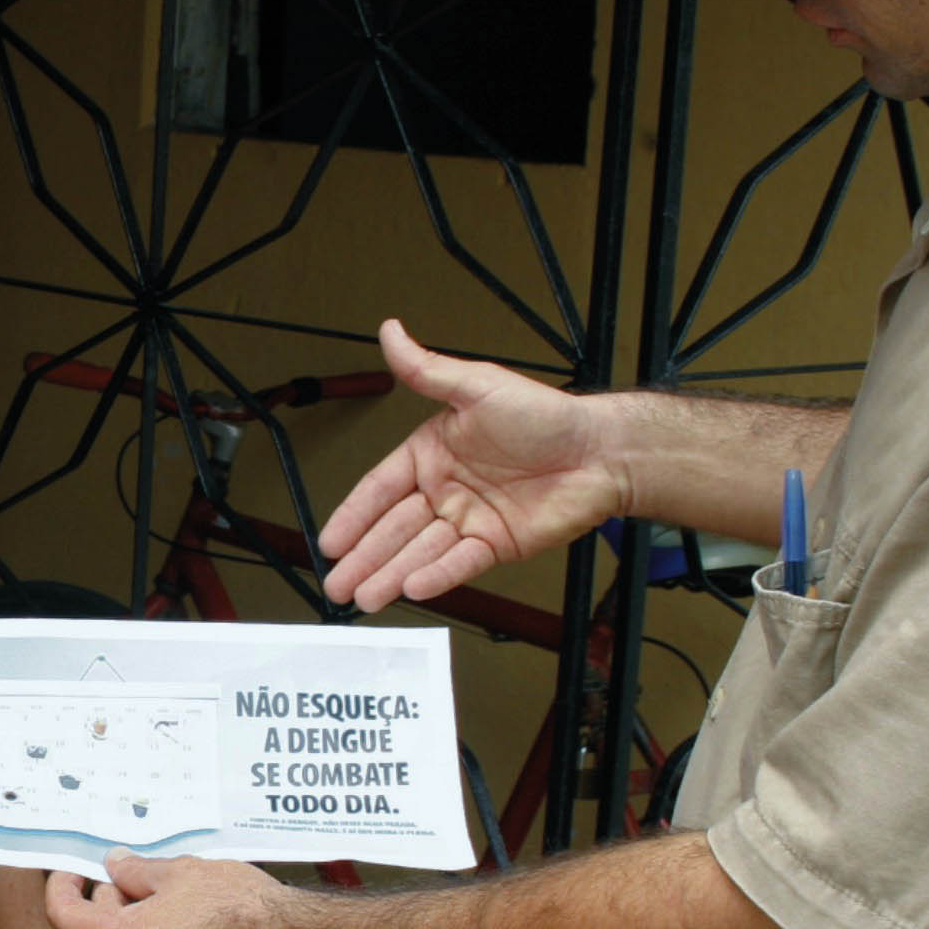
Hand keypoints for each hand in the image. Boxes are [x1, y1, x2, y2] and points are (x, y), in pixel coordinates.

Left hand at [45, 852, 311, 928]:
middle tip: (137, 864)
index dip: (62, 886)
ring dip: (138, 912)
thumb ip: (137, 870)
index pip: (65, 918)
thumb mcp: (179, 873)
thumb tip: (117, 866)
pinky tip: (189, 908)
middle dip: (111, 895)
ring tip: (174, 883)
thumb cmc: (237, 911)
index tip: (71, 867)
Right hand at [318, 319, 626, 611]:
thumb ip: (427, 369)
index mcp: (432, 454)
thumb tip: (390, 331)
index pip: (380, 489)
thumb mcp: (477, 385)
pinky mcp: (496, 544)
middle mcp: (445, 490)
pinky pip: (460, 563)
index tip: (329, 540)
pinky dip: (437, 575)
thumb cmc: (544, 414)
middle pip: (393, 529)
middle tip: (337, 584)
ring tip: (363, 597)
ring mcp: (469, 520)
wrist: (599, 451)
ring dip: (390, 574)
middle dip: (362, 557)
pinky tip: (411, 586)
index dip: (353, 516)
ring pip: (420, 551)